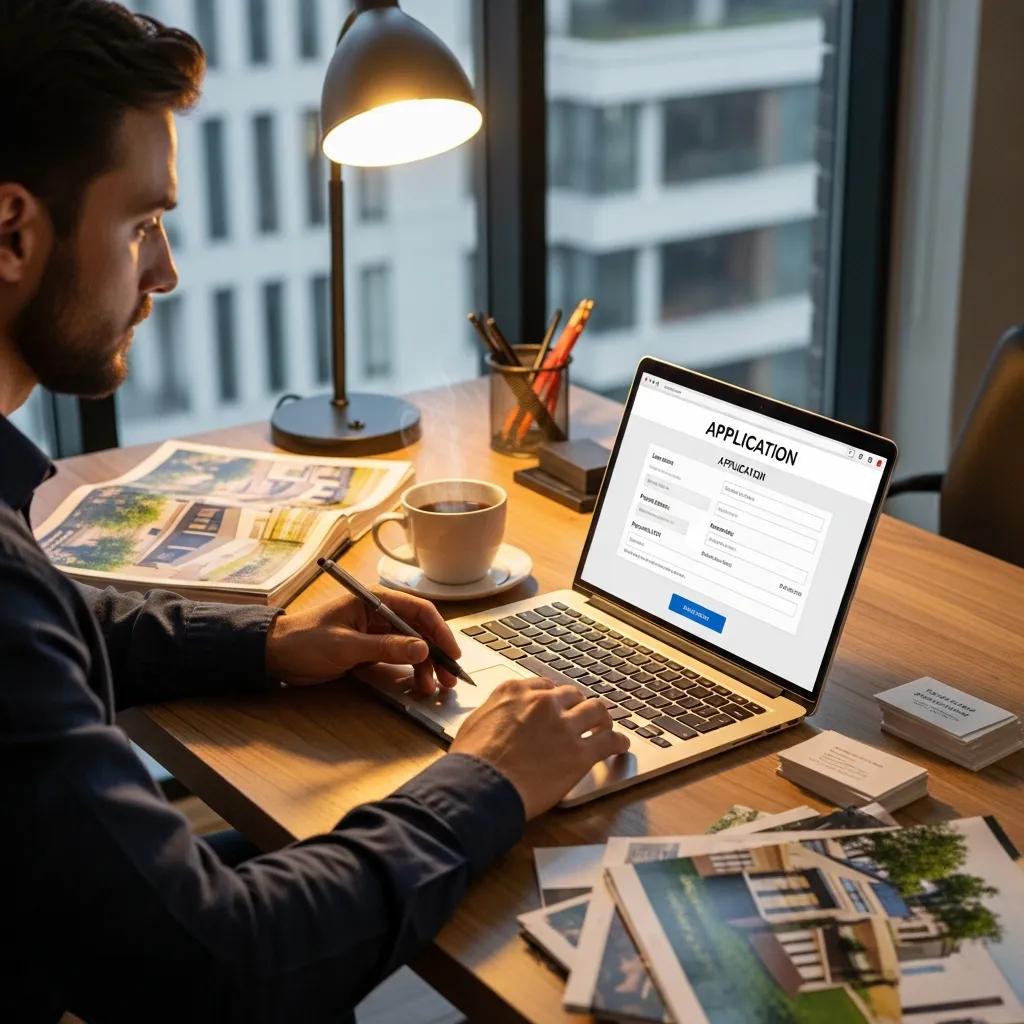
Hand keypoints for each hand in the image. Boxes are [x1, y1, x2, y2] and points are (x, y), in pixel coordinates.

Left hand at [265, 587, 460, 695]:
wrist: (275, 655)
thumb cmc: (305, 641)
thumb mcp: (347, 645)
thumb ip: (386, 646)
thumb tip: (423, 649)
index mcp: (374, 600)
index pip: (418, 610)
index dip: (439, 631)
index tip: (452, 653)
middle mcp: (379, 612)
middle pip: (419, 630)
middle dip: (436, 653)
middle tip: (449, 678)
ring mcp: (374, 631)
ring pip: (411, 646)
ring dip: (424, 665)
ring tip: (432, 687)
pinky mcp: (369, 649)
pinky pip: (397, 656)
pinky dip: (409, 669)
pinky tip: (417, 683)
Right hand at [450, 677, 629, 818]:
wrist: (479, 787)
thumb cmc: (470, 762)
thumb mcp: (476, 721)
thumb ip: (496, 711)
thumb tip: (502, 715)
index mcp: (516, 692)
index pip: (544, 687)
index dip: (553, 699)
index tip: (556, 707)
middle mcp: (543, 703)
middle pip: (572, 695)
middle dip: (577, 706)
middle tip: (580, 718)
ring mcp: (564, 726)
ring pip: (596, 710)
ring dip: (602, 718)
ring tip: (604, 727)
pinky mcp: (579, 753)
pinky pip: (609, 741)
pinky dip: (618, 742)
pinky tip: (620, 746)